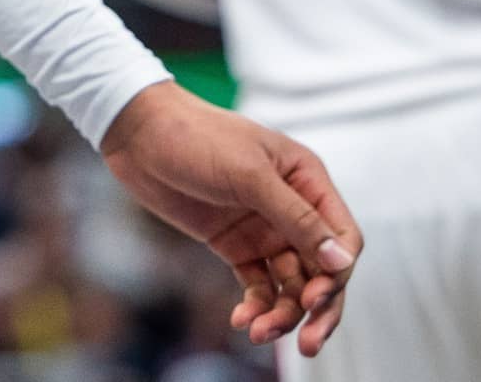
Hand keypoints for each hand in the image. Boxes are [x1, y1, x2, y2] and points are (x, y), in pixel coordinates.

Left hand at [98, 82, 360, 357]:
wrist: (139, 135)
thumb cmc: (197, 138)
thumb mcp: (250, 175)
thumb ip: (296, 218)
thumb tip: (342, 262)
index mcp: (307, 181)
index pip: (342, 238)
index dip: (337, 274)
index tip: (315, 299)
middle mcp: (292, 208)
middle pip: (322, 270)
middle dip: (317, 308)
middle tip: (309, 345)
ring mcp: (264, 228)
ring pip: (290, 284)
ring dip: (281, 313)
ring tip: (258, 333)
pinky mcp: (235, 244)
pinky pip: (257, 284)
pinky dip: (255, 305)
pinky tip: (240, 321)